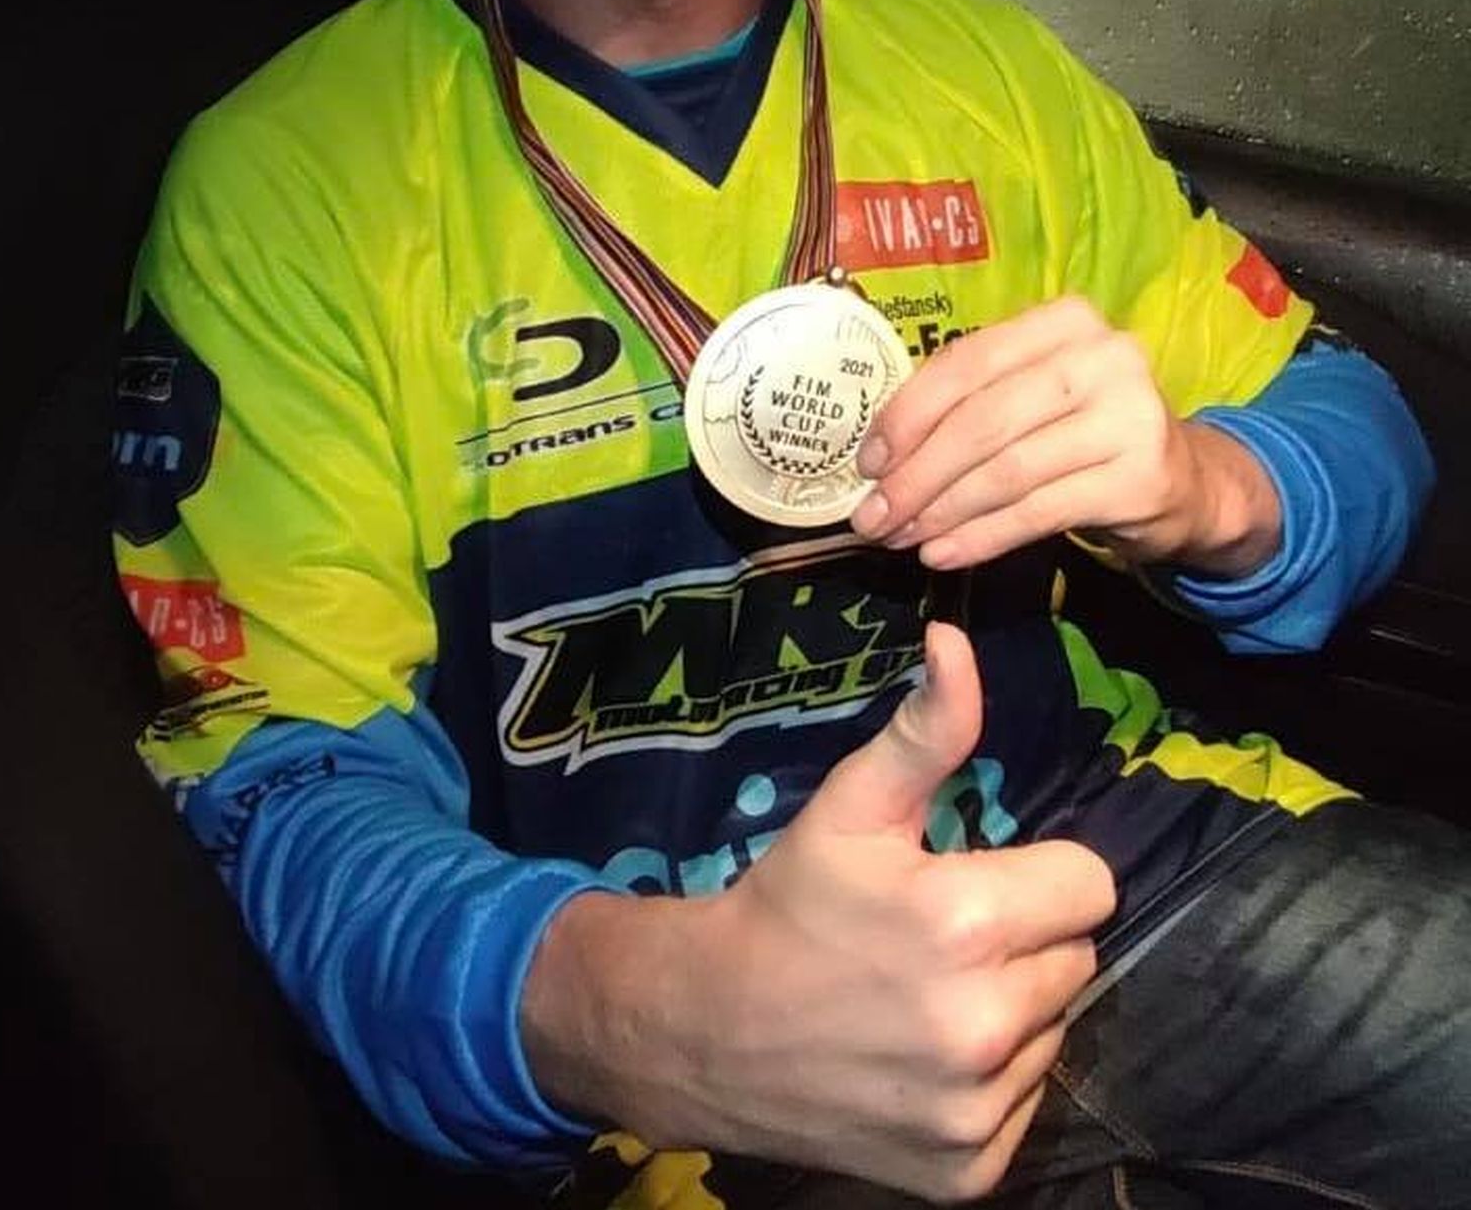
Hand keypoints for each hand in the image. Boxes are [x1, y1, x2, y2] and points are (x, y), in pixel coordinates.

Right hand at [522, 623, 1115, 1200]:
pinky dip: (990, 1081)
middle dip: (1026, 937)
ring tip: (931, 994)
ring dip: (1013, 1009)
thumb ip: (926, 730)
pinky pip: (1028, 1103)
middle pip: (1077, 958)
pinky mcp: (971, 1171)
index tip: (978, 876)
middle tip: (946, 935)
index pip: (1090, 885)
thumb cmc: (789, 903)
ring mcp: (979, 1110)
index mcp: (966, 924)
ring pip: (1056, 1030)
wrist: (708, 1032)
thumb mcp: (852, 807)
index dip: (1038, 873)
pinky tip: (925, 1056)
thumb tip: (957, 641)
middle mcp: (984, 1027)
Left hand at [850, 295, 1280, 574]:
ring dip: (941, 511)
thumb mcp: (1035, 396)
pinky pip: (1037, 512)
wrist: (1187, 482)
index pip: (967, 362)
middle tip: (874, 517)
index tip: (867, 461)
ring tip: (901, 538)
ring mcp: (1128, 417)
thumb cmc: (1087, 431)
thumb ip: (970, 404)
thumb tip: (880, 455)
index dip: (908, 415)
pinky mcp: (1138, 479)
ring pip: (1006, 470)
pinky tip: (943, 553)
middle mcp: (1103, 357)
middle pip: (983, 420)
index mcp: (1065, 321)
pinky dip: (981, 537)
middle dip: (917, 474)